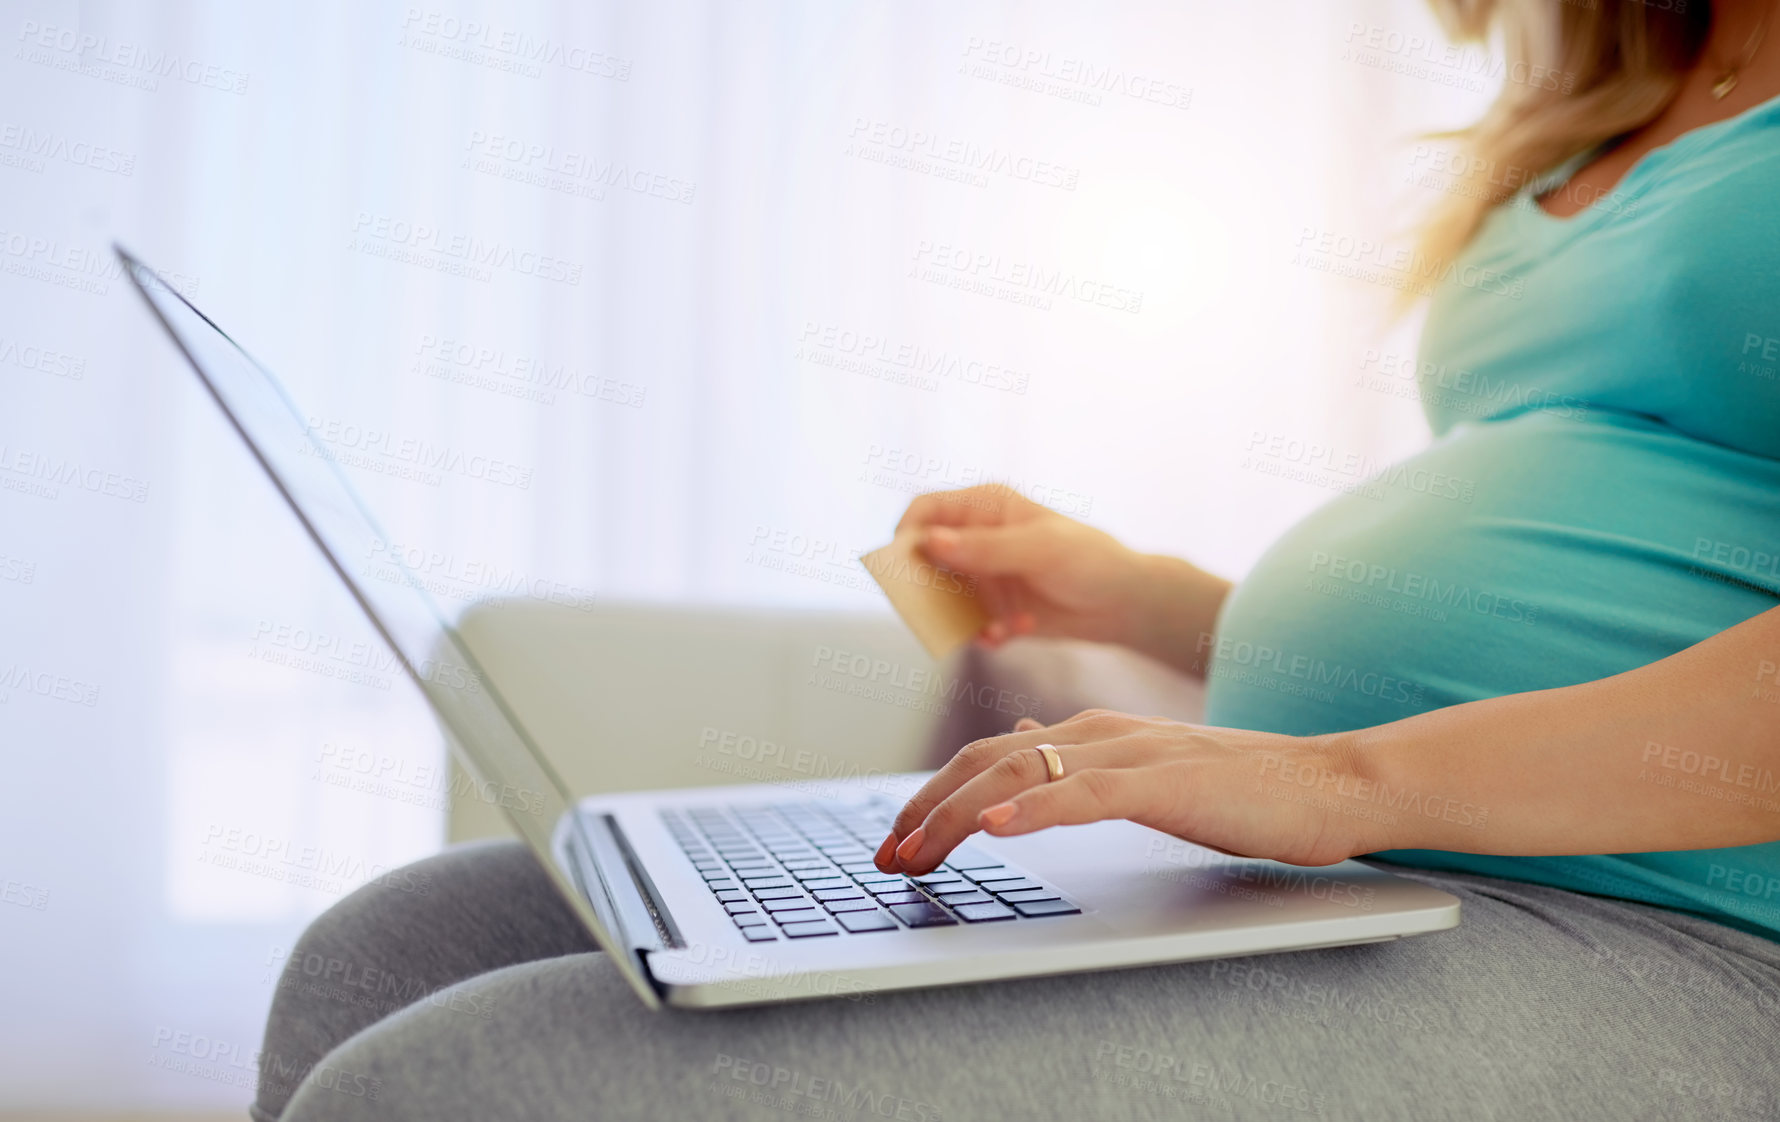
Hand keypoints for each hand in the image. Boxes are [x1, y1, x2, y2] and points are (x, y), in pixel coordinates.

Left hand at [872, 710, 1375, 875]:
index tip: (900, 838)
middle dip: (927, 809)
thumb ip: (1086, 766)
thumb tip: (1026, 757)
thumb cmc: (1243, 788)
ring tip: (919, 851)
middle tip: (887, 855)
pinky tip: (999, 830)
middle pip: (987, 763)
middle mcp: (1099, 733)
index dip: (936, 796)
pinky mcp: (1168, 783)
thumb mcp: (1147, 773)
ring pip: (1023, 776)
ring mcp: (1132, 754)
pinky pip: (1088, 795)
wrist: (1326, 782)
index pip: (991, 758)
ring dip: (960, 816)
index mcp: (1092, 733)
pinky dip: (1036, 811)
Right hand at [895, 484, 1147, 649]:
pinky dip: (984, 631)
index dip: (907, 536)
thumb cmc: (1090, 561)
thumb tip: (932, 542)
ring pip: (946, 597)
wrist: (1126, 604)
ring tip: (997, 628)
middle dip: (933, 589)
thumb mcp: (1039, 550)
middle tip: (941, 612)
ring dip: (964, 617)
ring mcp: (985, 574)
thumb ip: (985, 548)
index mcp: (985, 506)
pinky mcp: (993, 607)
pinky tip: (1012, 633)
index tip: (901, 570)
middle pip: (927, 558)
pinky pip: (968, 623)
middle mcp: (978, 538)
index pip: (926, 511)